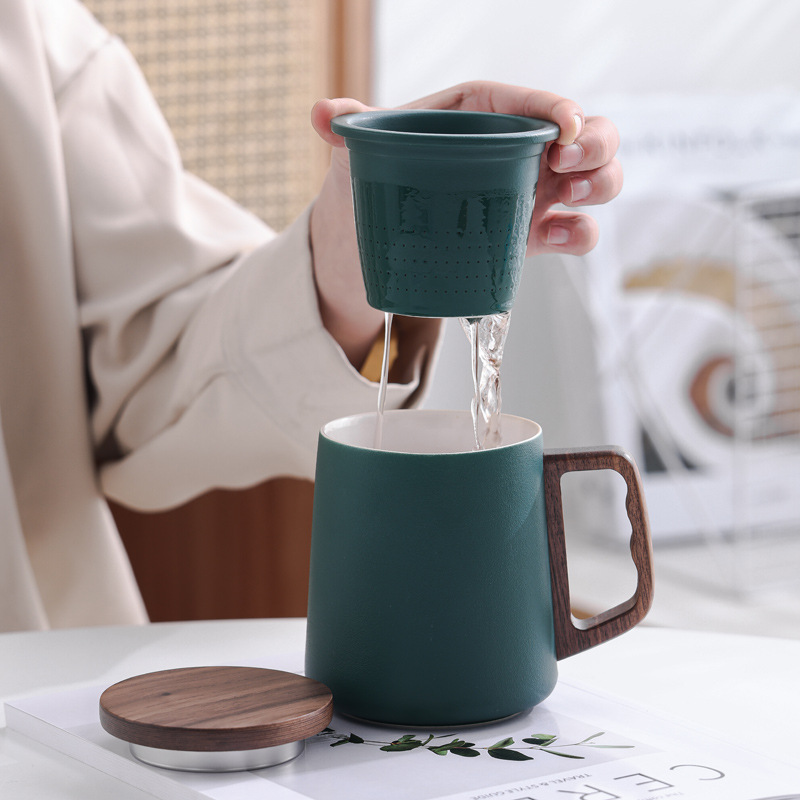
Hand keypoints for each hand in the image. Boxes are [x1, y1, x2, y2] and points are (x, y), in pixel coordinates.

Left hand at [309, 81, 621, 366]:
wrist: (380, 239)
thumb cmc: (379, 179)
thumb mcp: (365, 150)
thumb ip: (351, 127)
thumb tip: (322, 115)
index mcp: (481, 115)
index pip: (525, 101)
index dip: (554, 105)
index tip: (564, 122)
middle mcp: (517, 149)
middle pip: (581, 133)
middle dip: (594, 142)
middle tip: (570, 159)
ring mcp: (531, 191)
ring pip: (591, 179)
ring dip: (599, 184)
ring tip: (572, 196)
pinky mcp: (532, 233)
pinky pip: (573, 231)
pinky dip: (579, 234)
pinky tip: (560, 237)